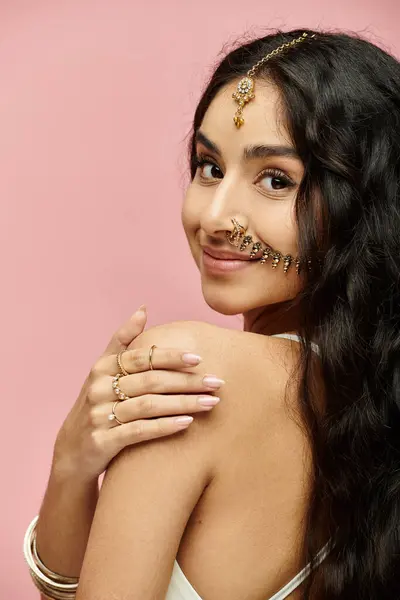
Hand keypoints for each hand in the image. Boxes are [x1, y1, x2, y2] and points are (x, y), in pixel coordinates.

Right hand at [52, 307, 221, 481]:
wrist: (72, 451)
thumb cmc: (97, 404)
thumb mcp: (102, 370)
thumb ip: (123, 340)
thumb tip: (144, 308)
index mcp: (102, 367)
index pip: (141, 357)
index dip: (170, 356)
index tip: (199, 358)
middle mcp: (99, 388)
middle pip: (150, 381)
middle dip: (187, 381)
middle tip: (217, 382)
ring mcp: (99, 416)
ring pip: (149, 405)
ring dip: (184, 403)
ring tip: (212, 402)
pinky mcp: (102, 441)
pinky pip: (139, 431)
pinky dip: (165, 426)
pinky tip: (188, 423)